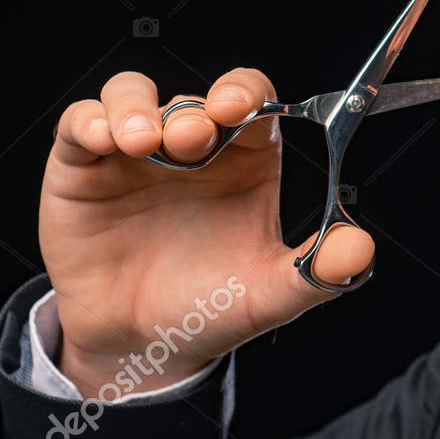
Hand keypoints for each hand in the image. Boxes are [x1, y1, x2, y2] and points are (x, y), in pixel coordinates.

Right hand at [38, 68, 373, 396]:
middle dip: (195, 109)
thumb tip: (359, 248)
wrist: (140, 345)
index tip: (239, 106)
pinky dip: (90, 121)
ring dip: (137, 107)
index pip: (251, 101)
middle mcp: (190, 148)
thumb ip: (315, 273)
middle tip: (194, 138)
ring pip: (132, 95)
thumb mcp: (267, 296)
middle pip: (193, 98)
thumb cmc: (208, 308)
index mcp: (243, 160)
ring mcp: (134, 152)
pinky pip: (80, 124)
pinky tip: (104, 140)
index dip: (245, 92)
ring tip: (144, 142)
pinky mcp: (82, 166)